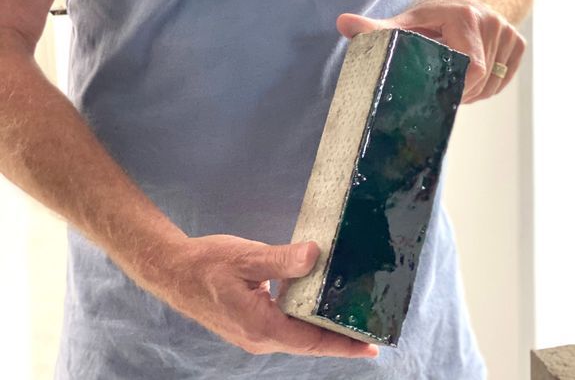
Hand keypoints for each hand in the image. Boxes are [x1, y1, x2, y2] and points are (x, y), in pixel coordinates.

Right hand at [152, 234, 378, 358]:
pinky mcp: (250, 326)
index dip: (344, 344)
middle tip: (371, 325)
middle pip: (309, 343)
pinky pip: (286, 327)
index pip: (312, 341)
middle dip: (340, 337)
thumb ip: (281, 259)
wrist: (173, 273)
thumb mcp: (247, 256)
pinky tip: (318, 303)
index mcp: (262, 325)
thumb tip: (315, 255)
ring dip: (323, 329)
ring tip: (352, 315)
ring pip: (297, 336)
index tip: (373, 346)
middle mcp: (260, 339)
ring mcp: (254, 335)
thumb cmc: (207, 263)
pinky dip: (305, 319)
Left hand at [336, 0, 525, 103]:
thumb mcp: (405, 20)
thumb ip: (376, 27)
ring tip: (452, 80)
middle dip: (459, 91)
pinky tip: (469, 77)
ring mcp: (509, 33)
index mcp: (465, 18)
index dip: (454, 85)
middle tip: (439, 87)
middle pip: (480, 79)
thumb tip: (342, 23)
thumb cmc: (431, 15)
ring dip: (472, 91)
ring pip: (493, 83)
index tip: (437, 89)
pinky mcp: (518, 44)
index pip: (469, 67)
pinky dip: (487, 87)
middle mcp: (493, 23)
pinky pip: (504, 80)